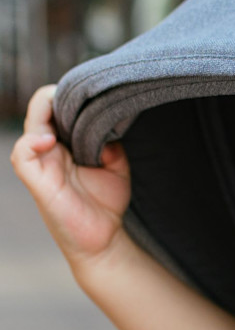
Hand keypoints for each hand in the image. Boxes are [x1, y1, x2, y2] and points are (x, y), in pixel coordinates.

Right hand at [10, 84, 131, 267]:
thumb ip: (111, 143)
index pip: (56, 108)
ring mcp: (41, 163)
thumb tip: (108, 126)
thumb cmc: (105, 202)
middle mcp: (49, 149)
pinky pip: (22, 155)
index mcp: (65, 142)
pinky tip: (48, 139)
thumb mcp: (116, 166)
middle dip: (56, 96)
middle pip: (41, 110)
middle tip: (78, 93)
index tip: (90, 91)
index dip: (68, 96)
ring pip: (31, 126)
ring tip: (61, 106)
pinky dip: (31, 142)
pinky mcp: (36, 180)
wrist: (104, 238)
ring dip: (44, 112)